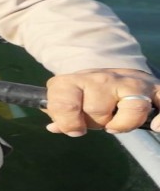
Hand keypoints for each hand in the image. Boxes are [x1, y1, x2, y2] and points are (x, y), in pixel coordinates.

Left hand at [45, 68, 159, 135]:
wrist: (114, 74)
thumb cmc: (88, 94)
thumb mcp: (68, 99)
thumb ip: (60, 114)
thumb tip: (54, 127)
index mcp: (75, 81)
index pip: (64, 102)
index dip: (67, 122)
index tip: (74, 129)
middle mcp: (102, 79)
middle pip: (96, 109)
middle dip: (96, 122)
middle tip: (98, 119)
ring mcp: (130, 83)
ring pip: (132, 107)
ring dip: (123, 123)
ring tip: (116, 125)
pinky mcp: (154, 89)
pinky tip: (153, 126)